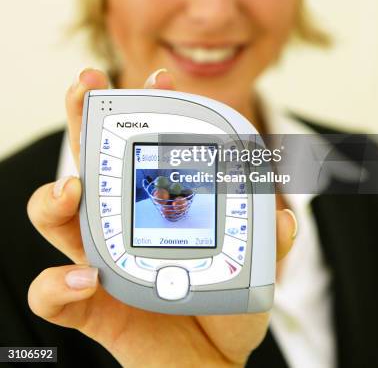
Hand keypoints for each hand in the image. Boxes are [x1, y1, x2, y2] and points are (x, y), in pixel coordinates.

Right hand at [27, 68, 296, 367]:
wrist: (210, 367)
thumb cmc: (224, 309)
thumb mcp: (254, 269)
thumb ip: (268, 242)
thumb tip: (286, 217)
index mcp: (155, 203)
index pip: (145, 145)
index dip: (148, 108)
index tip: (161, 77)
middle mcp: (120, 224)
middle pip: (89, 162)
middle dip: (83, 119)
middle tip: (85, 84)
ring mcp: (99, 263)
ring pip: (56, 218)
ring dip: (54, 197)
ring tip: (73, 188)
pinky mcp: (89, 309)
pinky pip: (53, 296)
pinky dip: (57, 287)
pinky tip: (85, 282)